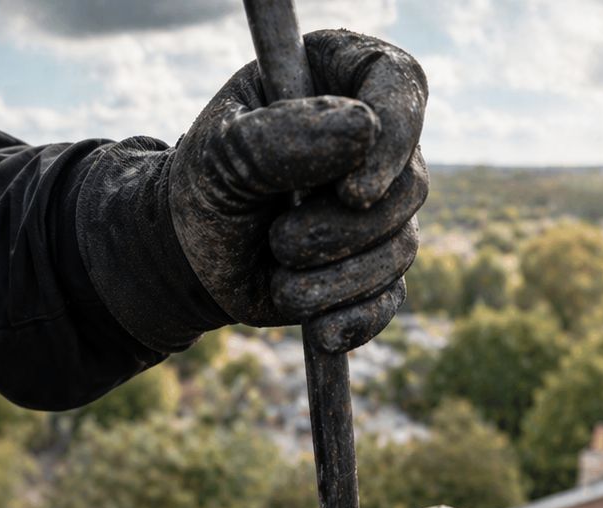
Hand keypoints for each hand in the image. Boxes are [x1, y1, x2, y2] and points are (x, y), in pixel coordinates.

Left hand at [169, 29, 427, 351]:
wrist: (193, 255)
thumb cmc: (206, 185)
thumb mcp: (223, 154)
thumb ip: (284, 136)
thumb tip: (366, 131)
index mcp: (341, 80)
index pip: (400, 86)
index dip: (394, 138)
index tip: (354, 192)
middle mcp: (376, 142)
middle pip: (409, 184)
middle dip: (345, 228)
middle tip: (280, 242)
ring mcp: (383, 208)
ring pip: (402, 247)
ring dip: (341, 278)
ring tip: (282, 284)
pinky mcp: (377, 268)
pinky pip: (390, 299)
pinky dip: (357, 319)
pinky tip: (323, 332)